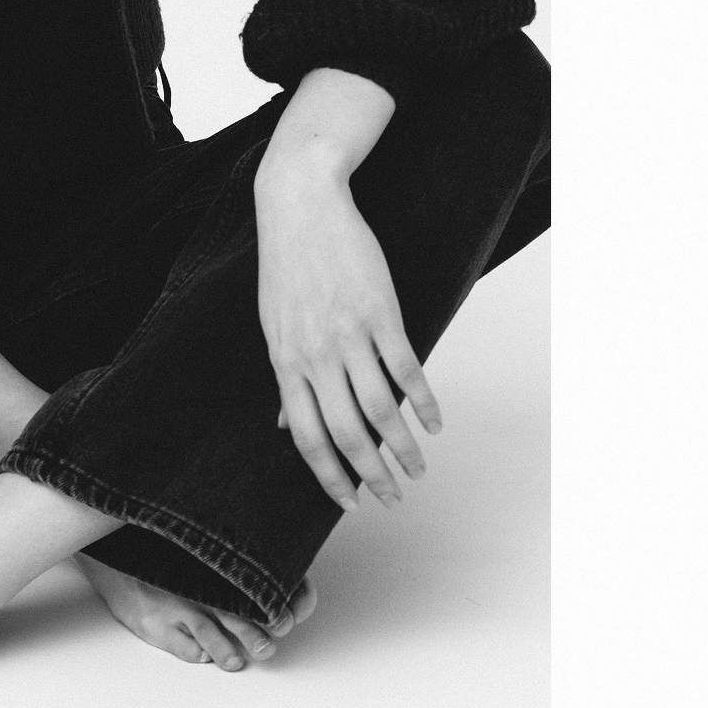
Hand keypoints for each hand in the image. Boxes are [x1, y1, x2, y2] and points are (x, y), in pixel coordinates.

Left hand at [254, 160, 441, 512]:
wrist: (301, 205)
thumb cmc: (286, 267)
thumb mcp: (273, 326)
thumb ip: (285, 378)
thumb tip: (283, 425)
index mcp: (285, 361)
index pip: (306, 436)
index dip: (329, 475)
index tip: (350, 503)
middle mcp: (315, 354)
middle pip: (347, 432)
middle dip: (372, 474)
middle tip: (394, 498)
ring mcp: (348, 333)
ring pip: (380, 407)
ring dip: (402, 446)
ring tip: (418, 469)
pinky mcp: (380, 311)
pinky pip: (405, 368)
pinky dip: (423, 401)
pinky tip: (434, 423)